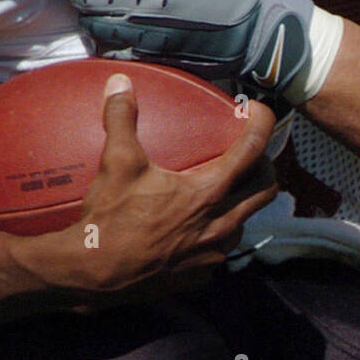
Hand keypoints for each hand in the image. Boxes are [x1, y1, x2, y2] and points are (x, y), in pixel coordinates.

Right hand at [52, 72, 277, 300]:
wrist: (92, 275)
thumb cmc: (110, 218)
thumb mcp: (117, 163)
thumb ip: (122, 118)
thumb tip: (120, 83)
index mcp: (207, 192)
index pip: (252, 150)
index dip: (262, 124)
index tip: (257, 111)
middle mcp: (220, 224)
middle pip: (266, 190)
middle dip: (265, 168)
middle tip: (249, 155)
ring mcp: (213, 254)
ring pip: (245, 222)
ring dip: (242, 203)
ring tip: (224, 190)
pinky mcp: (200, 275)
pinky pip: (221, 251)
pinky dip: (216, 234)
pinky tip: (196, 228)